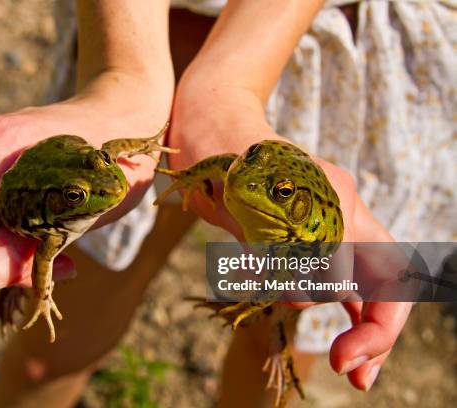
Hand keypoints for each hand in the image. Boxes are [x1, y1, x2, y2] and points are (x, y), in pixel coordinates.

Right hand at [0, 71, 171, 288]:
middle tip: (59, 262)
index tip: (41, 265)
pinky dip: (10, 229)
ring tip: (58, 248)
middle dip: (4, 255)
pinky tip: (47, 231)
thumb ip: (34, 240)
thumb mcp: (85, 208)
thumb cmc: (117, 157)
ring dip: (9, 245)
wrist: (123, 113)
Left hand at [169, 75, 411, 390]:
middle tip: (351, 375)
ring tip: (336, 355)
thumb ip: (276, 251)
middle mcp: (342, 213)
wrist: (209, 133)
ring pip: (358, 281)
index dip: (379, 325)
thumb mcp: (244, 207)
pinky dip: (337, 306)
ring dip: (352, 322)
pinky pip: (333, 274)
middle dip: (374, 332)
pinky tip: (339, 335)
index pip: (388, 275)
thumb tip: (305, 296)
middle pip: (384, 281)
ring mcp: (327, 223)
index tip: (344, 358)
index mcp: (339, 204)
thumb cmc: (221, 158)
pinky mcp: (305, 233)